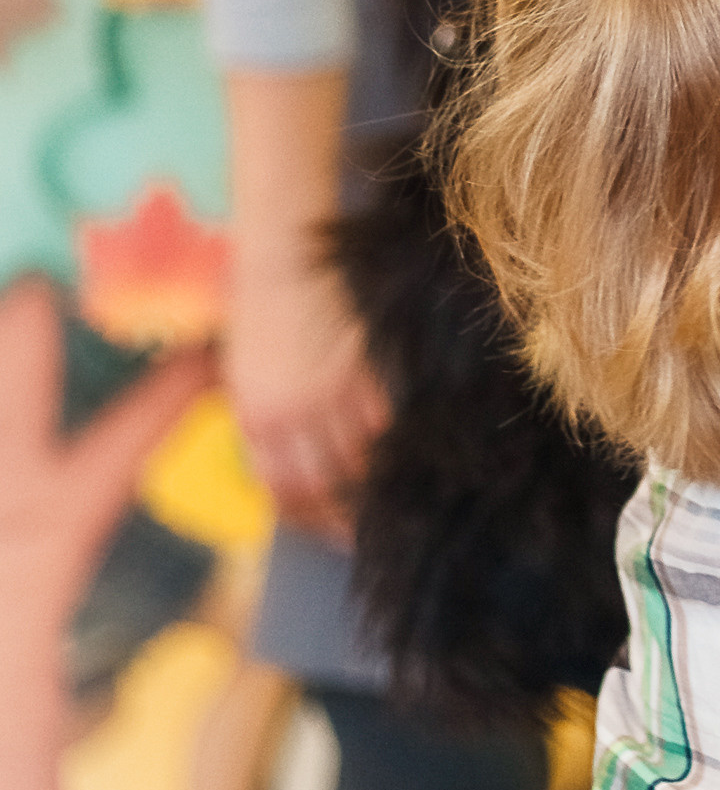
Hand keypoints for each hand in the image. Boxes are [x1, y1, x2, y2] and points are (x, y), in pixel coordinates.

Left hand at [224, 262, 389, 541]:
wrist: (278, 257)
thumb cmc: (259, 313)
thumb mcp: (247, 377)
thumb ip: (269, 424)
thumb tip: (290, 470)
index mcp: (254, 420)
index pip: (283, 492)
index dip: (308, 520)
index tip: (328, 532)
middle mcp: (289, 415)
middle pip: (325, 485)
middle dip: (346, 514)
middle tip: (369, 529)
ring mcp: (328, 393)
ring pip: (360, 457)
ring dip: (375, 477)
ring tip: (392, 490)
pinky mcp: (361, 369)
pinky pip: (383, 419)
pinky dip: (392, 435)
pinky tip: (401, 443)